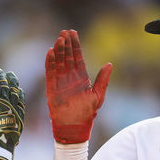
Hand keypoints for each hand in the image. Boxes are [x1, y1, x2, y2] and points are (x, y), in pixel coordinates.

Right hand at [0, 58, 24, 159]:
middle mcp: (4, 103)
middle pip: (4, 83)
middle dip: (1, 74)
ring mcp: (13, 110)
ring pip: (15, 91)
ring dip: (12, 81)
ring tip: (10, 74)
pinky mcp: (20, 117)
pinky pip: (21, 101)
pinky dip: (20, 94)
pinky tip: (18, 90)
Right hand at [45, 29, 111, 143]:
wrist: (74, 127)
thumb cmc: (87, 114)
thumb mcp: (98, 95)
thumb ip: (103, 80)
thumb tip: (109, 64)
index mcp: (81, 77)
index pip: (77, 57)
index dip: (75, 45)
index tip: (73, 33)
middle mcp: (70, 77)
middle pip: (67, 56)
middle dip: (66, 44)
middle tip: (64, 32)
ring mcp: (60, 82)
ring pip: (58, 62)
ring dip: (58, 50)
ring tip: (58, 39)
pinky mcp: (52, 88)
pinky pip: (50, 72)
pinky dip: (49, 62)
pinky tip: (50, 52)